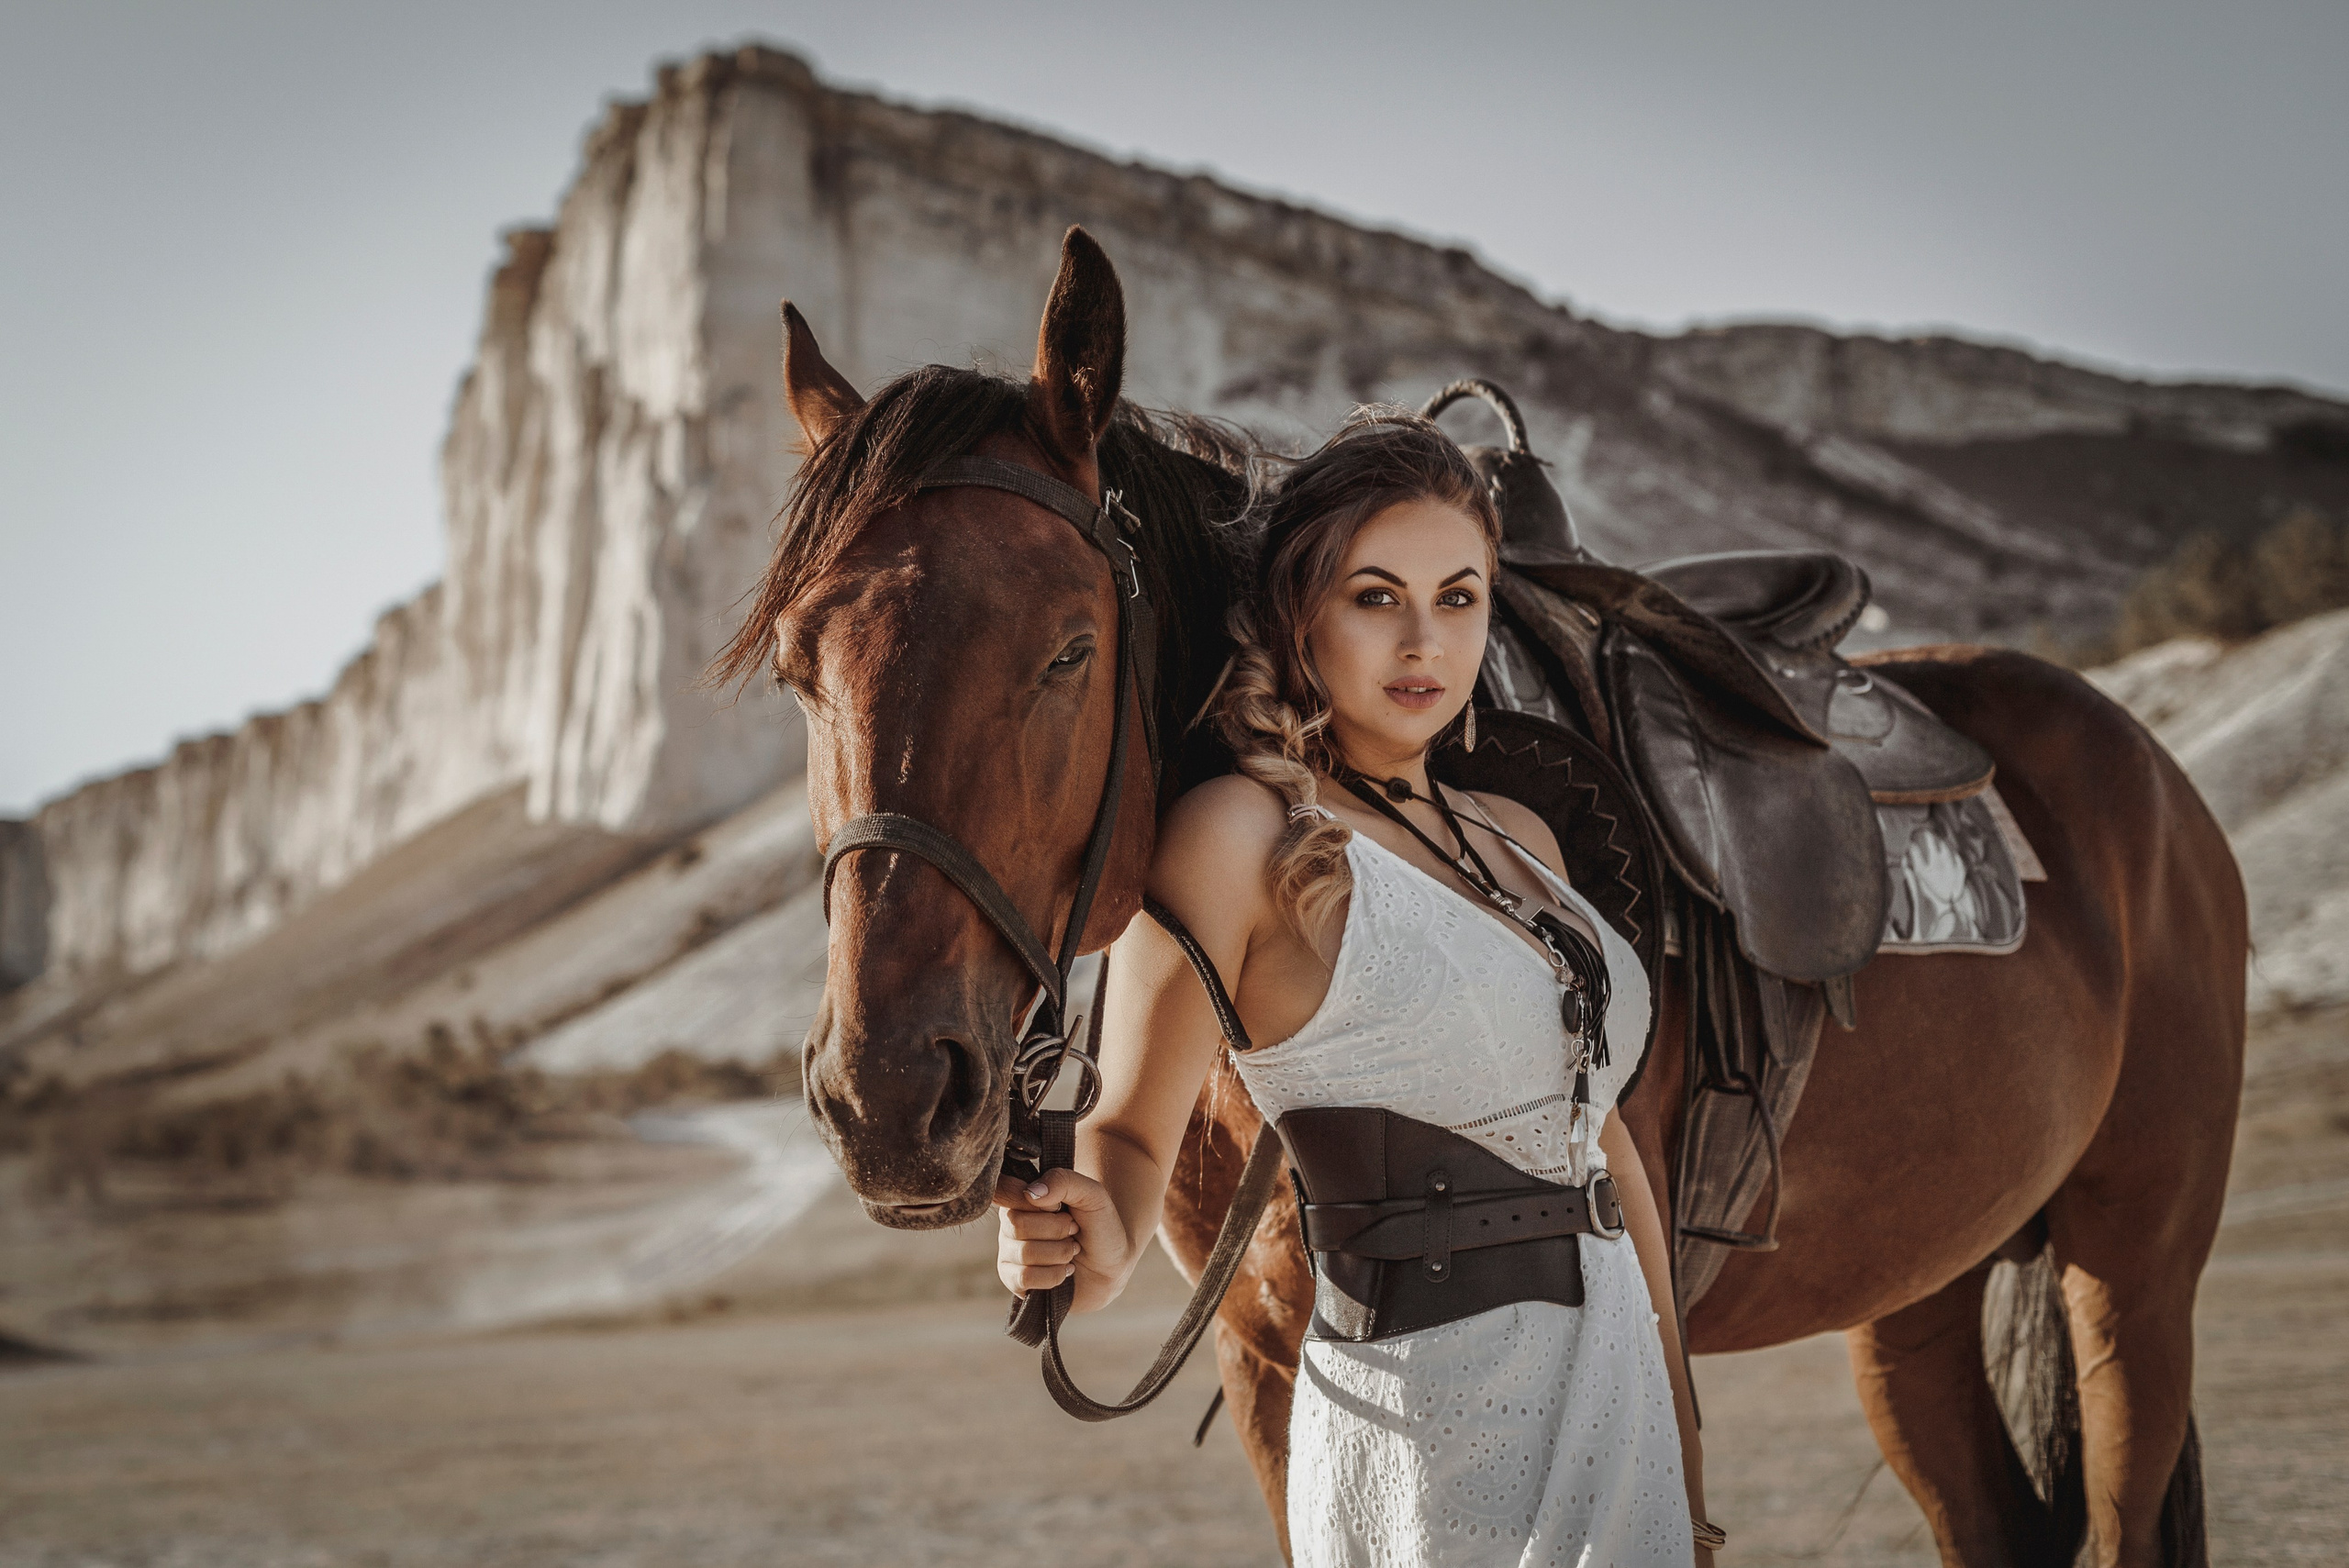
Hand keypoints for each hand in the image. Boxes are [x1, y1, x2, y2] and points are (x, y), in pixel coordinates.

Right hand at [994, 1167, 1132, 1313]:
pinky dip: (1054, 1274)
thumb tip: (1030, 1193)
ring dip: (1060, 1253)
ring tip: (1072, 1250)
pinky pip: (1024, 1278)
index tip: (1058, 1207)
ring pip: (1024, 1253)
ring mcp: (1009, 1253)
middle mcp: (1009, 1223)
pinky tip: (1065, 1270)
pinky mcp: (1014, 1280)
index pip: (1004, 1190)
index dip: (1035, 1202)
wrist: (1111, 1266)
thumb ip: (1063, 1182)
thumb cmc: (1099, 1225)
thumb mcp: (1092, 1195)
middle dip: (1057, 1229)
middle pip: (1017, 1224)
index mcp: (1022, 1196)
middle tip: (1073, 1230)